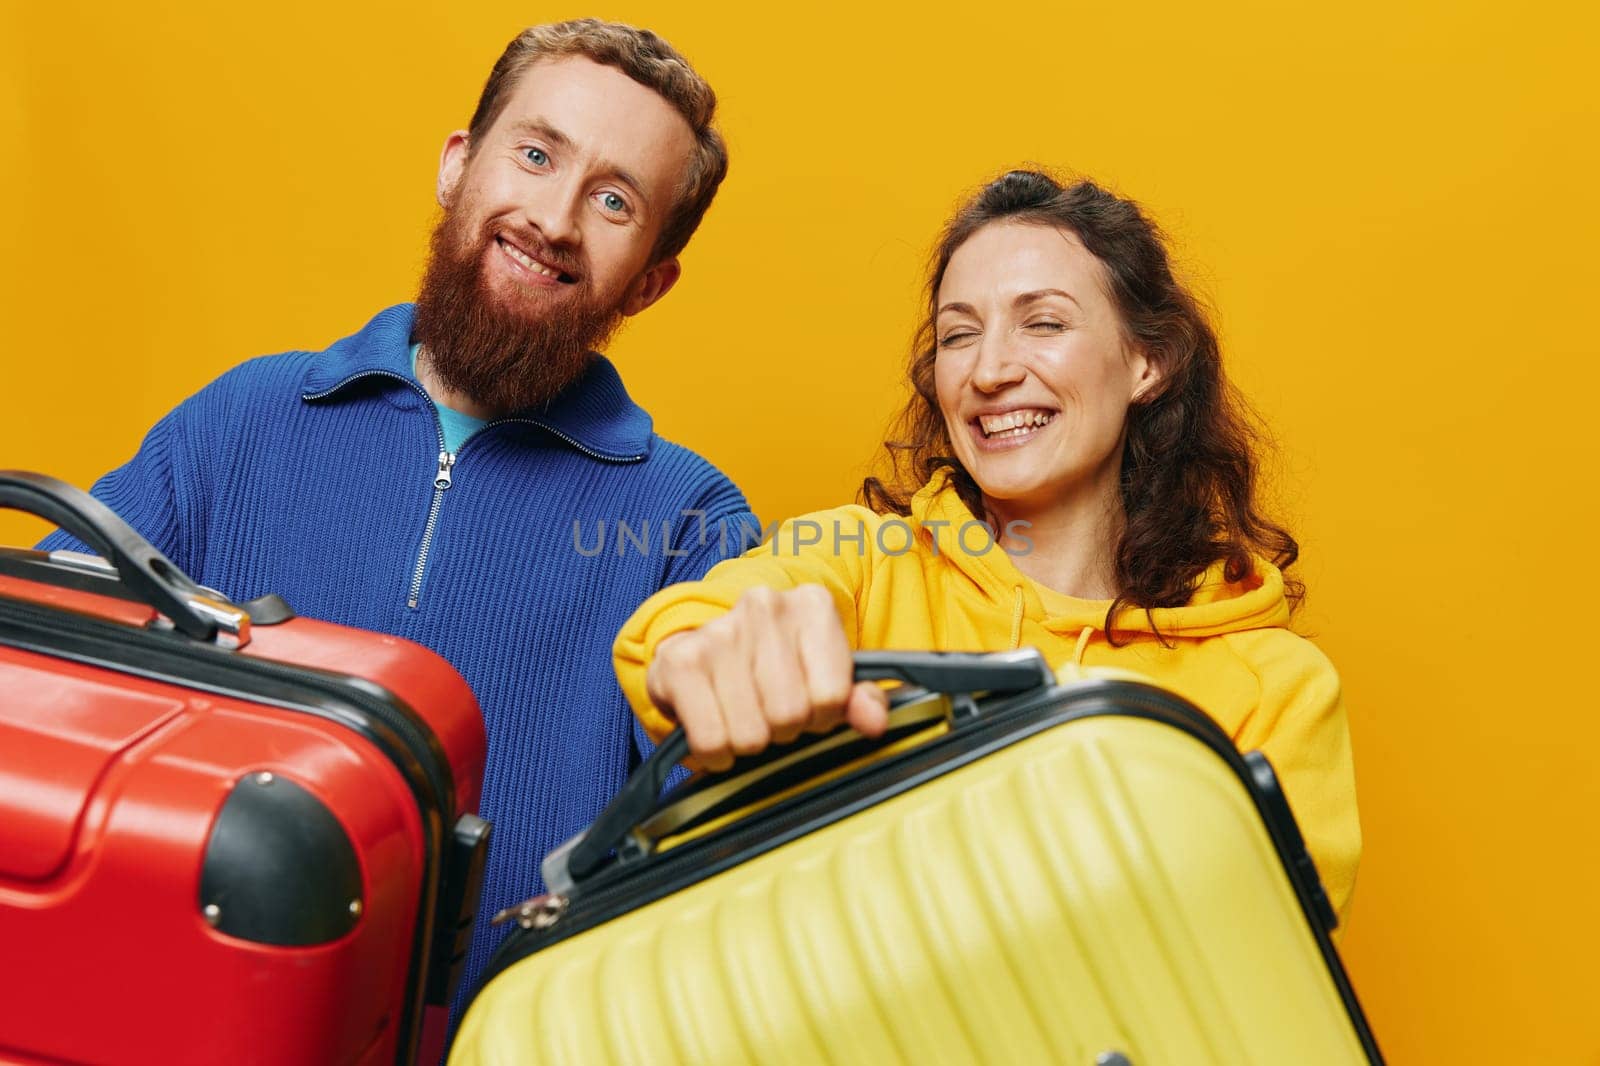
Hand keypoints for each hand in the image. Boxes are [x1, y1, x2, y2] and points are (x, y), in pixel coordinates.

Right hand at [644, 584, 889, 771]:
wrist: (700, 646)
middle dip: (782, 731)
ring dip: (747, 743)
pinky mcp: (681, 660)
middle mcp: (765, 607)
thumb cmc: (771, 666)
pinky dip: (714, 752)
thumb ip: (858, 699)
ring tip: (742, 718)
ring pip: (751, 734)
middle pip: (790, 715)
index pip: (833, 695)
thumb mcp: (823, 675)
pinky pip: (711, 740)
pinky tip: (717, 729)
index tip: (806, 705)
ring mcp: (720, 631)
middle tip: (769, 714)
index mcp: (813, 605)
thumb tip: (874, 721)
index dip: (821, 717)